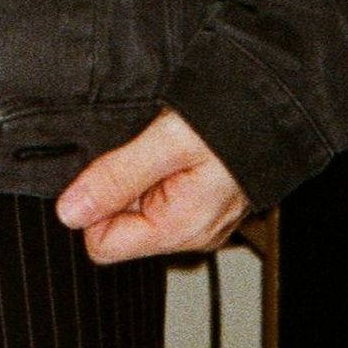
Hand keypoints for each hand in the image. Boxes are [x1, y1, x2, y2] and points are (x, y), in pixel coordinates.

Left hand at [55, 110, 248, 263]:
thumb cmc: (233, 119)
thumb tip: (69, 211)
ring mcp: (198, 217)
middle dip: (118, 186)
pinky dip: (156, 167)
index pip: (102, 244)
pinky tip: (175, 145)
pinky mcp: (203, 199)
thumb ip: (116, 177)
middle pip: (119, 225)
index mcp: (179, 228)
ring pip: (138, 205)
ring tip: (161, 143)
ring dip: (138, 173)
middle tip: (143, 149)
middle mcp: (189, 233)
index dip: (94, 204)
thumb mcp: (167, 142)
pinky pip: (160, 191)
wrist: (279, 103)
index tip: (109, 167)